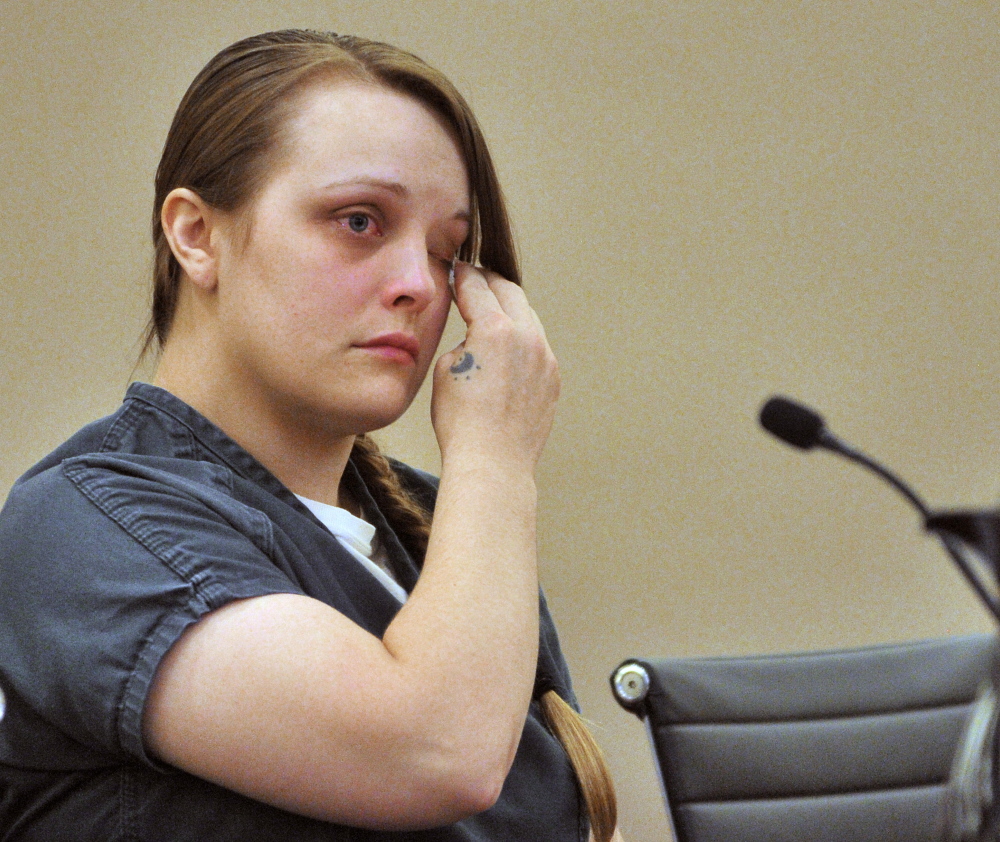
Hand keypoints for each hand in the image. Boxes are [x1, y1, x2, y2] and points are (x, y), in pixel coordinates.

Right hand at [430, 263, 559, 473]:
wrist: (493, 462)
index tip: (457, 270)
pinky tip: (508, 348)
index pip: (476, 287)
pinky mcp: (553, 378)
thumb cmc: (460, 421)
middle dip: (490, 282)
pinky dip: (523, 337)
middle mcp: (526, 336)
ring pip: (529, 317)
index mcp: (494, 329)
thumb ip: (465, 340)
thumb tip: (478, 338)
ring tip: (493, 311)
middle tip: (475, 279)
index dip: (463, 276)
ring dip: (510, 309)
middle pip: (509, 291)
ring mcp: (545, 357)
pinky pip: (538, 345)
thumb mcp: (446, 369)